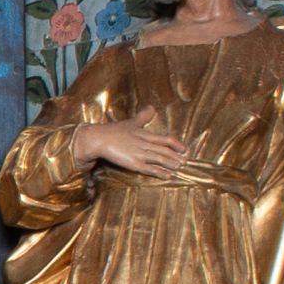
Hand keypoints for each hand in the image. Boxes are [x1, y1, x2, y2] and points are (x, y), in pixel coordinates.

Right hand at [76, 113, 191, 181]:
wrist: (98, 138)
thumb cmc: (113, 130)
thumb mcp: (130, 122)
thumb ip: (143, 117)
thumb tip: (152, 107)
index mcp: (144, 134)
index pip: (166, 139)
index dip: (176, 144)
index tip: (184, 149)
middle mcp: (144, 144)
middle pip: (164, 150)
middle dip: (176, 156)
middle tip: (185, 162)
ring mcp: (139, 154)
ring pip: (159, 159)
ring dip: (170, 164)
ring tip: (179, 167)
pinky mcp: (132, 163)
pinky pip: (149, 169)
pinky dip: (159, 172)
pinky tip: (167, 176)